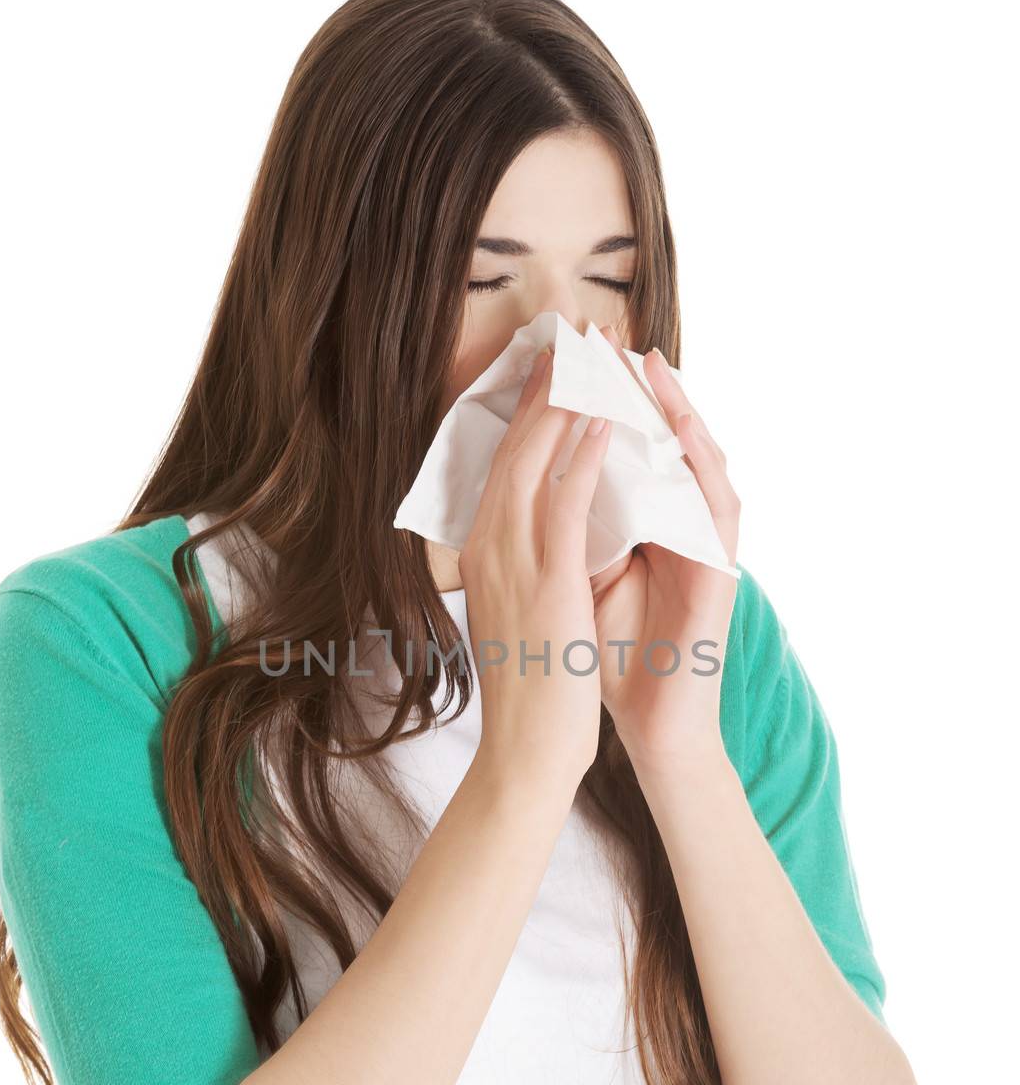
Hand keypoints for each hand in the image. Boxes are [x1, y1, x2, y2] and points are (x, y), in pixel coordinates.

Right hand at [458, 346, 612, 801]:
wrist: (526, 752)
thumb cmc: (528, 690)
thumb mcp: (514, 612)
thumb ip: (519, 566)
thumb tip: (532, 534)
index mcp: (482, 552)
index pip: (504, 460)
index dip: (529, 406)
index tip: (553, 363)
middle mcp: (489, 547)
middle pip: (515, 444)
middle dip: (547, 385)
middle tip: (573, 333)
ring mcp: (513, 562)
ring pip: (536, 461)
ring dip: (567, 401)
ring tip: (591, 353)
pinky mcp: (547, 583)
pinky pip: (564, 504)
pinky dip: (581, 458)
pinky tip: (602, 422)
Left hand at [589, 325, 740, 770]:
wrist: (645, 725)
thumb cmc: (608, 658)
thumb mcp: (573, 581)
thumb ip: (564, 533)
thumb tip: (525, 488)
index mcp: (641, 528)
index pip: (623, 451)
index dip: (600, 404)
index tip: (568, 359)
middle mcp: (677, 529)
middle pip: (662, 443)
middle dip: (639, 389)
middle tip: (612, 336)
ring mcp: (703, 546)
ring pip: (696, 461)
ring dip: (677, 410)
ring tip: (650, 364)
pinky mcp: (720, 572)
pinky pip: (716, 506)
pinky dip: (699, 465)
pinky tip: (681, 429)